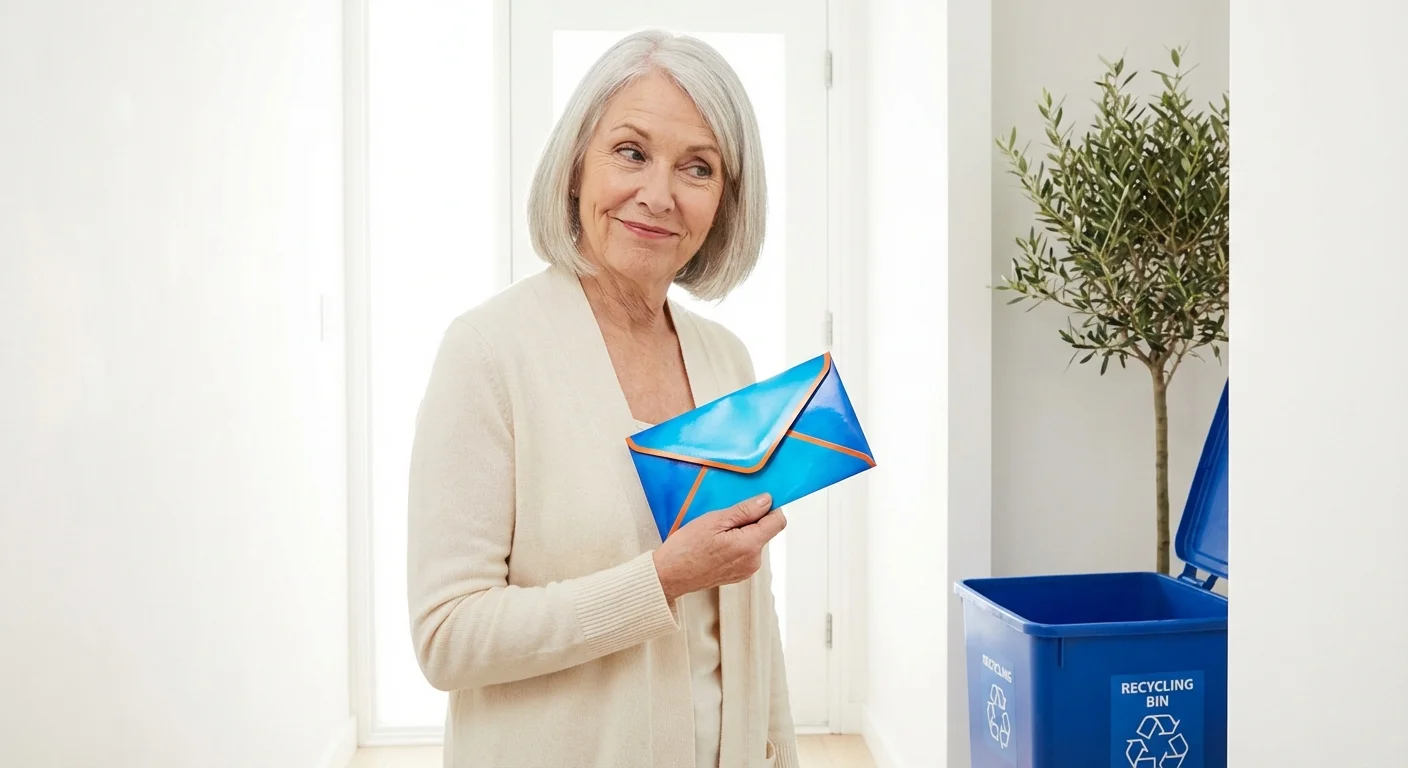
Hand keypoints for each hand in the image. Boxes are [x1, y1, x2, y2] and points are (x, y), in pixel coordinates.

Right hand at [652, 493, 785, 601]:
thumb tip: (767, 500)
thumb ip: (745, 510)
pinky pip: (745, 553)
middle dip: (750, 521)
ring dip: (742, 533)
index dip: (769, 508)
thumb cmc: (686, 547)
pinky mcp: (739, 575)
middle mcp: (754, 561)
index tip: (753, 503)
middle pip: (765, 531)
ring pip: (755, 541)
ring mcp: (747, 570)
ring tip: (716, 534)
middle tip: (723, 519)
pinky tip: (716, 545)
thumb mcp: (714, 520)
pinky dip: (736, 544)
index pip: (778, 521)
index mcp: (750, 545)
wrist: (669, 575)